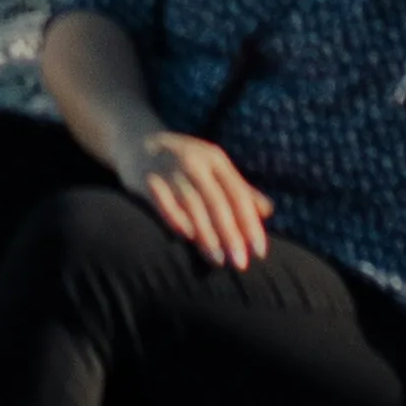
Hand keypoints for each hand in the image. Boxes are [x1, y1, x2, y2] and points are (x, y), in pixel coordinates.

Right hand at [125, 124, 272, 267]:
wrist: (137, 140)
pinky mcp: (148, 179)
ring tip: (218, 260)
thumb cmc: (184, 160)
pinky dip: (176, 218)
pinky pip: (163, 202)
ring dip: (206, 233)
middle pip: (217, 201)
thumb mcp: (213, 166)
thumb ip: (239, 188)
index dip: (250, 224)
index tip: (259, 252)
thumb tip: (268, 211)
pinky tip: (186, 237)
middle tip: (241, 264)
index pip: (238, 194)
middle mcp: (194, 161)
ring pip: (192, 204)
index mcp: (215, 159)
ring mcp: (170, 169)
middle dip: (230, 234)